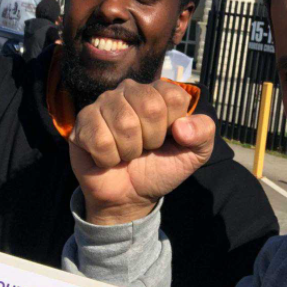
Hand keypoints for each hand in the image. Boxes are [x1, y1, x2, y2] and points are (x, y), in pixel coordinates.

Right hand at [69, 80, 215, 224]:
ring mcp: (104, 103)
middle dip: (152, 139)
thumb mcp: (195, 153)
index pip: (173, 96)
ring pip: (124, 123)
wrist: (131, 196)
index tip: (168, 138)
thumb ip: (203, 133)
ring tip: (128, 153)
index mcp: (159, 91)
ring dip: (130, 150)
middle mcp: (130, 90)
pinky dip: (109, 158)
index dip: (173, 126)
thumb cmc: (162, 167)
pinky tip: (109, 158)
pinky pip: (100, 139)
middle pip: (150, 106)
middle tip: (146, 148)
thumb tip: (182, 127)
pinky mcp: (82, 122)